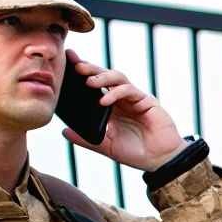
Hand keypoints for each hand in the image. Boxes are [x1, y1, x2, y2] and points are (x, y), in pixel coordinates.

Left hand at [59, 49, 185, 171]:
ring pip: (118, 78)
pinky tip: (104, 101)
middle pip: (105, 76)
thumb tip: (63, 132)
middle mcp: (121, 99)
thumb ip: (85, 139)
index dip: (83, 72)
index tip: (68, 61)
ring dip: (102, 77)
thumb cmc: (134, 152)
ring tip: (88, 81)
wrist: (158, 161)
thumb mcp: (105, 146)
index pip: (95, 84)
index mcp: (111, 106)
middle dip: (91, 68)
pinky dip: (116, 92)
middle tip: (76, 65)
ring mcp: (134, 98)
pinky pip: (129, 90)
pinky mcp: (146, 101)